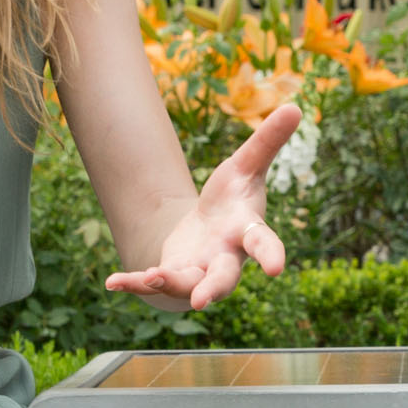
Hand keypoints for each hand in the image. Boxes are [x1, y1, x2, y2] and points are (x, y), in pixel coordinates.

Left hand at [107, 103, 295, 311]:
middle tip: (202, 301)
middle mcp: (225, 258)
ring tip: (150, 277)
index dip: (271, 255)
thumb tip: (295, 106)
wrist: (209, 232)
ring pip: (187, 285)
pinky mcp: (173, 274)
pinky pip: (153, 284)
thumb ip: (267, 141)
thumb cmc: (233, 199)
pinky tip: (111, 283)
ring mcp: (199, 271)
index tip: (276, 269)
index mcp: (246, 232)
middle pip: (224, 278)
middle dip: (214, 289)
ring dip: (168, 283)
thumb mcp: (247, 166)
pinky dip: (133, 284)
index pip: (262, 244)